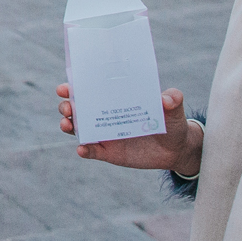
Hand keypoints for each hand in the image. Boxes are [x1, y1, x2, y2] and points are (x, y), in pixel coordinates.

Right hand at [57, 84, 200, 174]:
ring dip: (68, 126)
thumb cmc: (172, 122)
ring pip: (79, 129)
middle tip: (69, 108)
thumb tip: (167, 98)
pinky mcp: (109, 152)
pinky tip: (82, 149)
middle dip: (67, 106)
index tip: (65, 88)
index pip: (89, 90)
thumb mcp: (174, 109)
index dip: (73, 88)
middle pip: (77, 109)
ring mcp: (105, 134)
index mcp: (114, 99)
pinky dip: (84, 150)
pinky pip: (92, 151)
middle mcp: (105, 115)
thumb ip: (173, 100)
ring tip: (67, 125)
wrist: (176, 149)